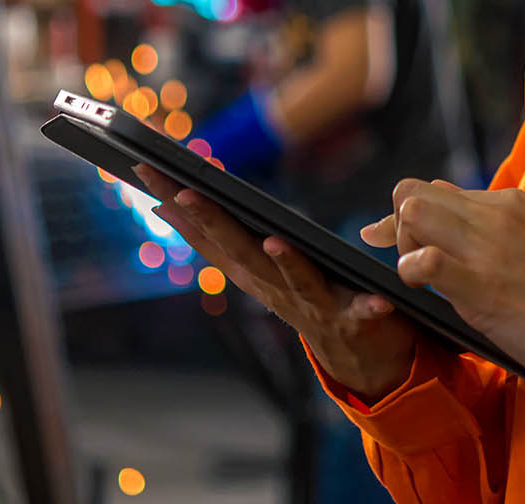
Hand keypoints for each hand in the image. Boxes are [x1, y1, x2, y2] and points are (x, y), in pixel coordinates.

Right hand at [133, 166, 419, 402]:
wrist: (360, 358)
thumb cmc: (306, 298)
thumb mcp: (256, 269)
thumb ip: (218, 240)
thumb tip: (167, 207)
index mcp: (251, 273)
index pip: (207, 234)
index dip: (175, 203)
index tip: (145, 167)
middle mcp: (274, 290)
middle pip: (240, 252)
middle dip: (211, 222)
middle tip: (184, 192)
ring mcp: (313, 307)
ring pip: (296, 282)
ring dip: (283, 263)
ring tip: (273, 241)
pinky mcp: (354, 321)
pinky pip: (362, 313)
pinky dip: (368, 308)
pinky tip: (379, 301)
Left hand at [362, 180, 524, 402]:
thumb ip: (498, 223)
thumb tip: (448, 203)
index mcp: (512, 203)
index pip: (435, 190)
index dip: (411, 219)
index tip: (407, 245)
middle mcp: (497, 215)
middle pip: (412, 194)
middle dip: (399, 229)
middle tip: (415, 265)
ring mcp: (489, 248)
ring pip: (412, 214)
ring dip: (402, 247)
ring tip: (421, 280)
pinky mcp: (484, 286)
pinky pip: (425, 261)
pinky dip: (410, 272)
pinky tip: (419, 289)